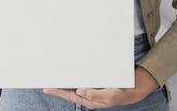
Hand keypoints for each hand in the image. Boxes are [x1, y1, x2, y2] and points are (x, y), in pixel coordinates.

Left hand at [43, 67, 158, 108]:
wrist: (131, 90)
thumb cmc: (120, 94)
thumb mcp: (109, 96)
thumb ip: (94, 94)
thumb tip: (79, 90)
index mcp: (89, 101)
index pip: (70, 95)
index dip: (58, 91)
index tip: (47, 87)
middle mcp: (87, 96)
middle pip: (68, 91)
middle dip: (57, 87)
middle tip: (45, 81)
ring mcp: (89, 90)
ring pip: (73, 86)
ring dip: (64, 82)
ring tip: (53, 77)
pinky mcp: (93, 84)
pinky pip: (80, 81)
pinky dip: (73, 78)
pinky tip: (68, 74)